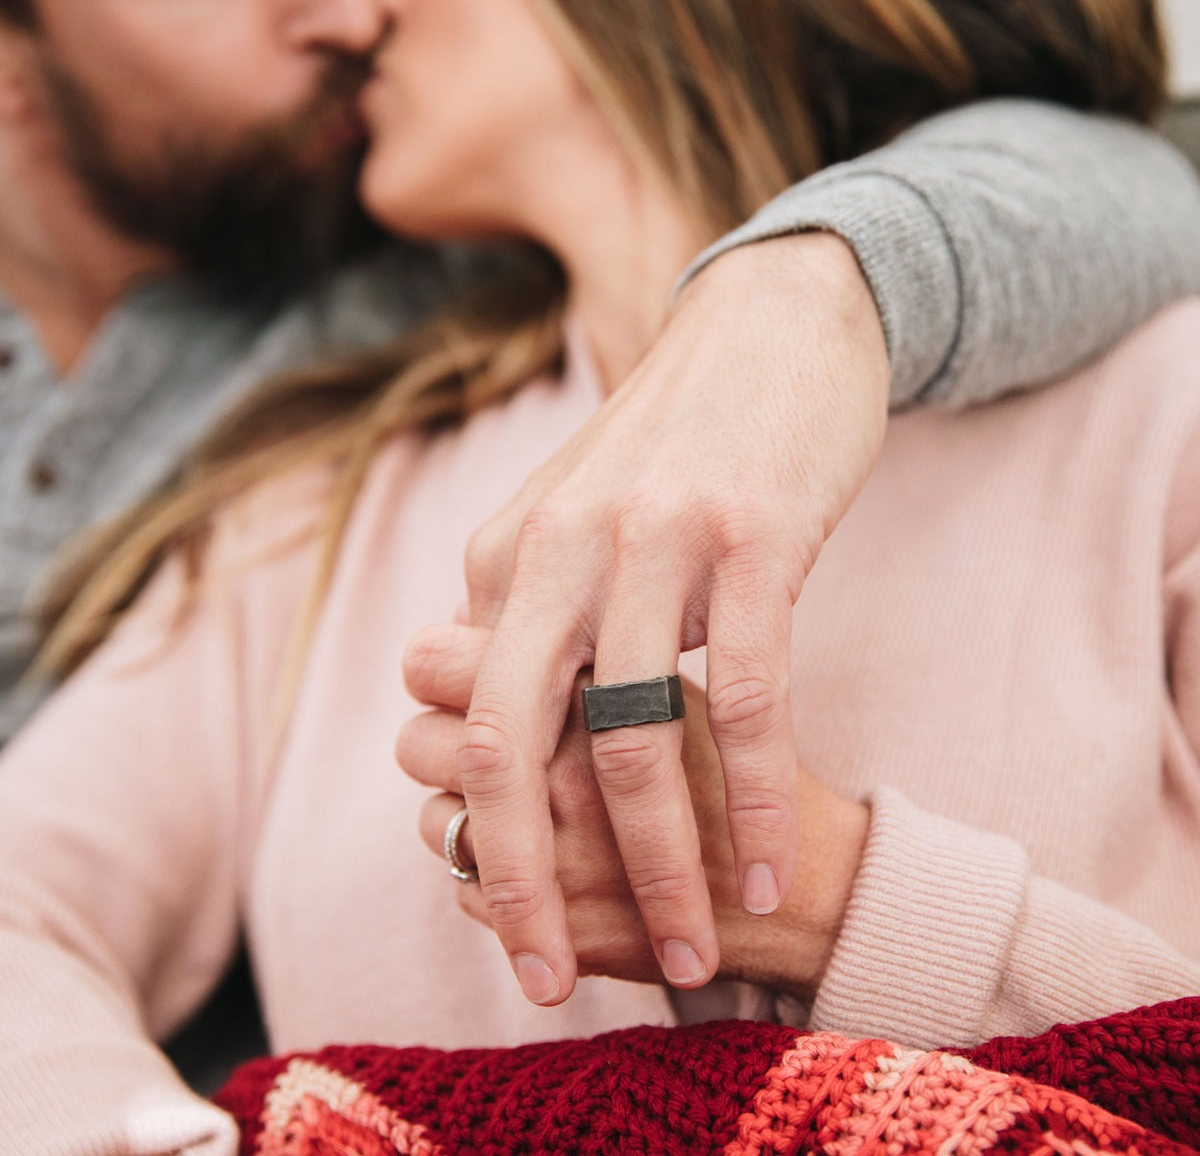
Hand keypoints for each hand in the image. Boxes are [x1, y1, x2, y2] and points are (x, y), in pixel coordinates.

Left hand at [455, 232, 887, 1002]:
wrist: (771, 322)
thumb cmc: (675, 441)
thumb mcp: (573, 519)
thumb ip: (527, 608)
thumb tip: (494, 704)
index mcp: (506, 555)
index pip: (471, 725)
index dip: (482, 832)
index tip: (509, 915)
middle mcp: (560, 548)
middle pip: (510, 742)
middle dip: (516, 876)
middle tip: (538, 979)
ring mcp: (658, 540)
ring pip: (634, 734)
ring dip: (660, 860)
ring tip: (689, 949)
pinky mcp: (754, 538)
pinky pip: (749, 692)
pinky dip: (753, 790)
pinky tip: (766, 861)